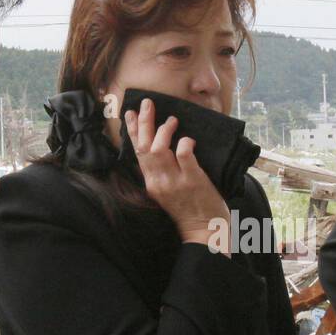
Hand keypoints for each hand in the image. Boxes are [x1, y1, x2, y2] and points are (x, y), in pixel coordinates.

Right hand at [124, 98, 229, 248]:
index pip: (137, 152)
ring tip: (172, 121)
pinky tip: (188, 139)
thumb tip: (157, 149)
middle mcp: (159, 182)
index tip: (131, 113)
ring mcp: (175, 182)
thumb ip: (160, 172)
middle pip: (145, 147)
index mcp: (151, 183)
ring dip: (165, 131)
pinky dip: (185, 143)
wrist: (204, 230)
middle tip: (148, 103)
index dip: (133, 131)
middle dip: (145, 122)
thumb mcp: (166, 191)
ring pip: (160, 150)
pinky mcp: (193, 181)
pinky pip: (184, 156)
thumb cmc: (189, 209)